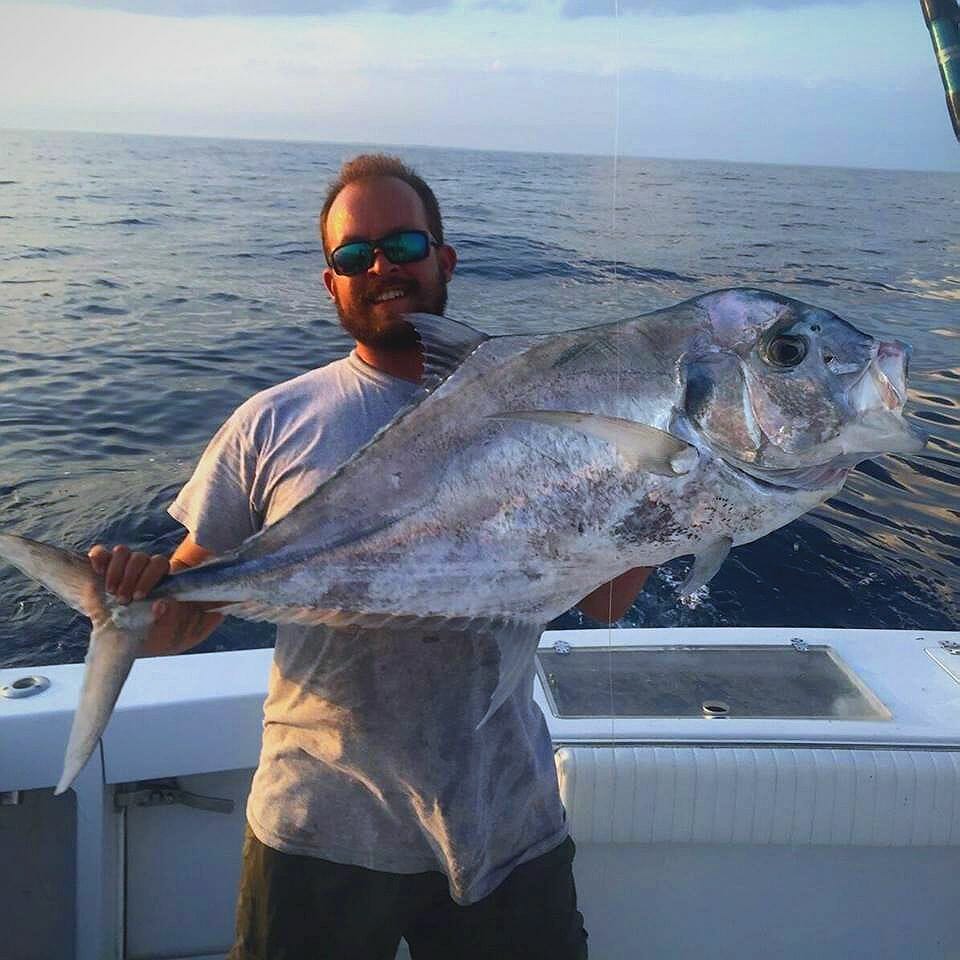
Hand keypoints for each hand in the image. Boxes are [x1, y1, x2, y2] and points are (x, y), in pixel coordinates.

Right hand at [87, 543, 221, 654]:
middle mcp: (145, 573)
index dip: (151, 574)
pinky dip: (100, 556)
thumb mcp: (191, 631)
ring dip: (117, 571)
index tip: (142, 596)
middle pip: (141, 558)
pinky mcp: (102, 575)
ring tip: (113, 594)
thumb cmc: (165, 638)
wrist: (133, 647)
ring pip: (123, 552)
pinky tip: (98, 568)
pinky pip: (101, 554)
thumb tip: (227, 603)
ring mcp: (124, 572)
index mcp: (165, 582)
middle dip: (133, 578)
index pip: (160, 564)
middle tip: (127, 600)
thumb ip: (209, 618)